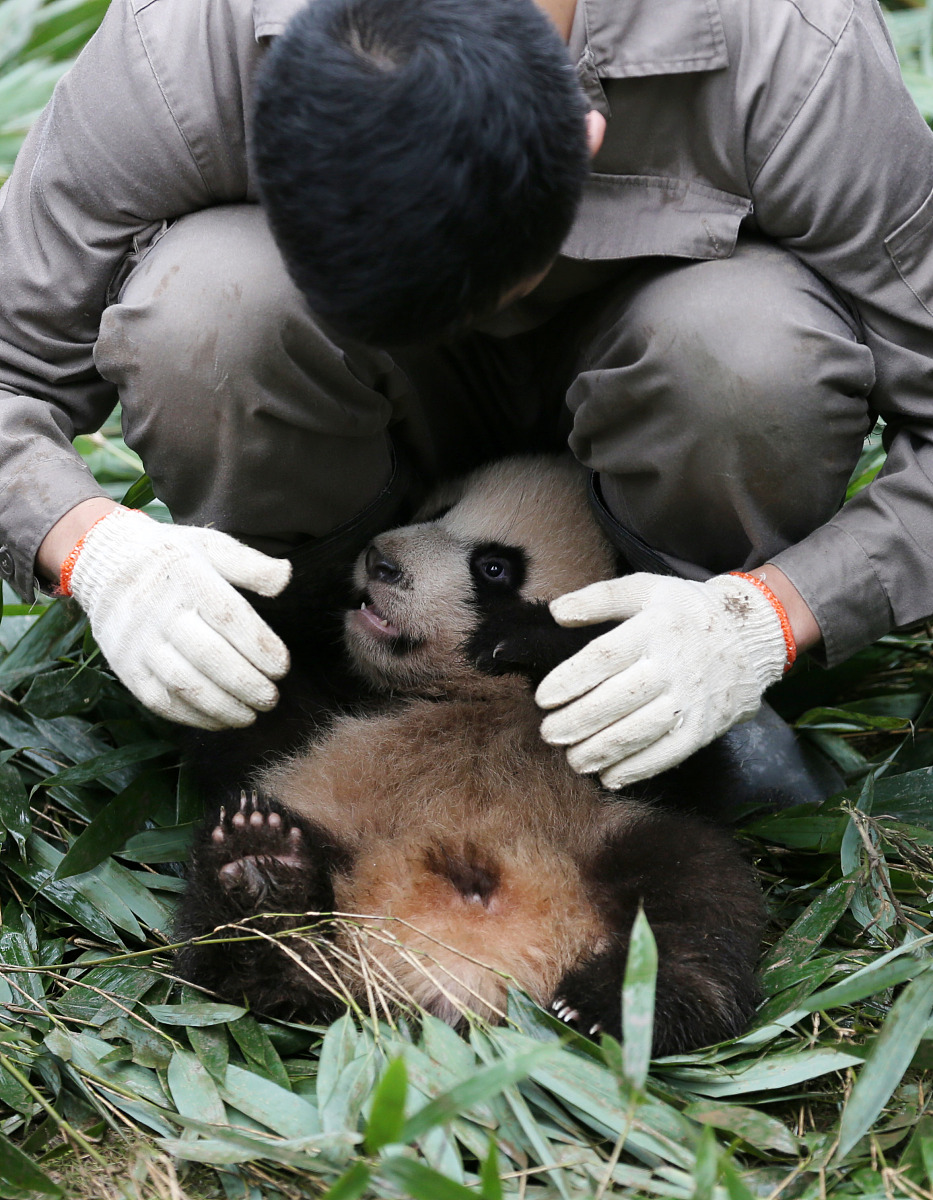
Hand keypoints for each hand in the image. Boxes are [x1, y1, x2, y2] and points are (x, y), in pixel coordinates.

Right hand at [67, 508, 291, 728]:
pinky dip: (194, 717)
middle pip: (210, 657)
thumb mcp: (210, 546)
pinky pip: (160, 700)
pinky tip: (221, 720)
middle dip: (247, 684)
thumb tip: (285, 577)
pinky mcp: (126, 667)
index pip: (229, 617)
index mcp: (188, 578)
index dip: (259, 646)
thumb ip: (249, 564)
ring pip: (185, 685)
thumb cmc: (171, 556)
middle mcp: (160, 613)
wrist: (103, 563)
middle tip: (271, 698)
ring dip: (223, 707)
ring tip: (251, 715)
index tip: (282, 667)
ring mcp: (140, 643)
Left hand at [535, 573, 789, 787]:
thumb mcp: (644, 589)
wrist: (751, 634)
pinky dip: (637, 769)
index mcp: (654, 628)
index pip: (603, 657)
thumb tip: (557, 612)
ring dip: (601, 750)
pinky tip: (609, 777)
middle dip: (578, 721)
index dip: (570, 680)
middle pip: (618, 699)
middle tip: (549, 734)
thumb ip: (598, 599)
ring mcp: (690, 699)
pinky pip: (668, 753)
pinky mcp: (704, 727)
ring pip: (640, 731)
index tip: (544, 698)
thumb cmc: (685, 610)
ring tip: (573, 759)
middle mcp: (672, 665)